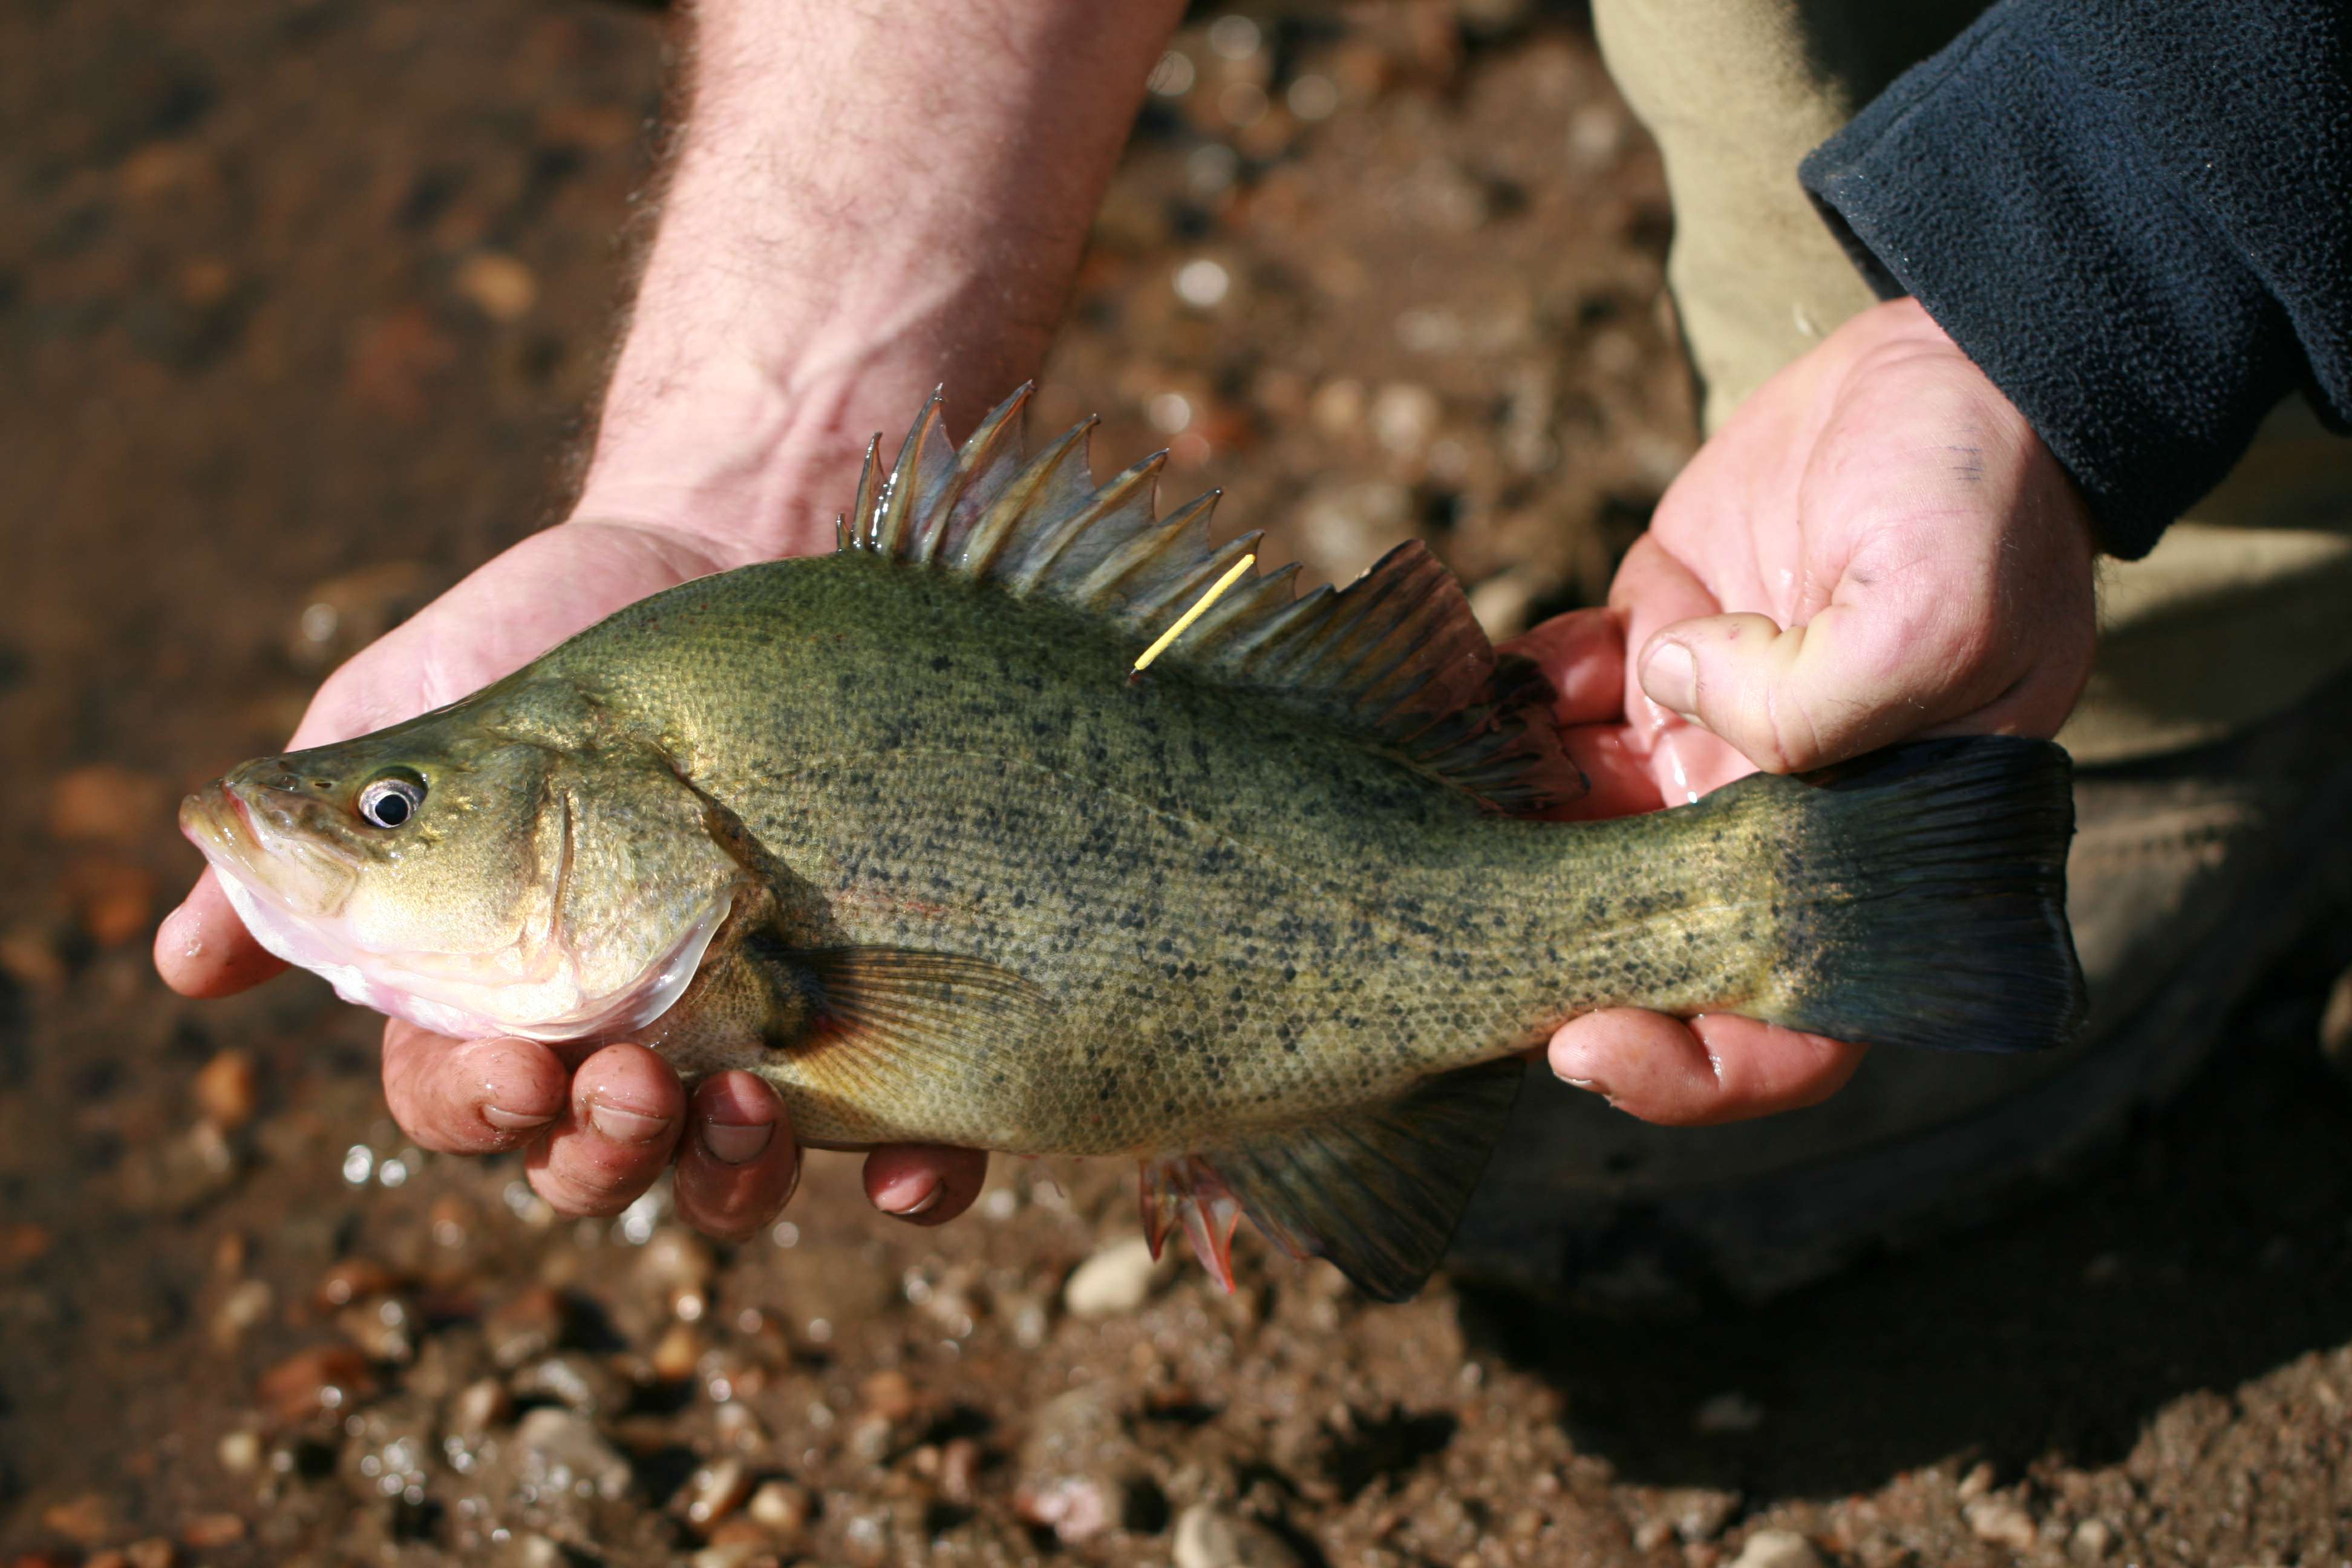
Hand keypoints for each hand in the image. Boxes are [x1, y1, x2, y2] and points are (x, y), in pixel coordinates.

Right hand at [155, 0, 1184, 1237]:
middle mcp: (624, 1039)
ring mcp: (756, 1041)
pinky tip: (914, 1171)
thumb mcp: (415, 722)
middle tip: (628, 1079)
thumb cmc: (552, 645)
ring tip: (750, 1099)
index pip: (466, 1103)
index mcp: (501, 994)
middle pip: (595, 1169)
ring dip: (729, 1178)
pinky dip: (916, 1182)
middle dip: (602, 1155)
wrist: (727, 556)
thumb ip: (305, 843)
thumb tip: (180, 965)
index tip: (518, 1060)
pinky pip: (912, 1146)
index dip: (482, 1107)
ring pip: (730, 1182)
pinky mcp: (881, 1020)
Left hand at [1508, 297, 2096, 1125]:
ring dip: (1503, 812)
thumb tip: (1680, 704)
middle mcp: (1775, 824)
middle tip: (1456, 895)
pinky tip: (1504, 665)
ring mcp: (1704, 739)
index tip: (1587, 1043)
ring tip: (1460, 764)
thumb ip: (1819, 698)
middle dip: (1541, 941)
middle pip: (1643, 949)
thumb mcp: (1937, 608)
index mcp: (1872, 859)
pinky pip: (1549, 709)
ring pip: (1572, 832)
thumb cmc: (1985, 499)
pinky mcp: (1650, 651)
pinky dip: (1509, 698)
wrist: (1961, 368)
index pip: (1789, 1037)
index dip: (1686, 1072)